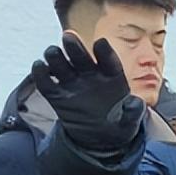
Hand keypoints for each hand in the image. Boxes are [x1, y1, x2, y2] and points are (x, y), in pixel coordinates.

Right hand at [31, 33, 143, 150]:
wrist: (100, 138)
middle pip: (81, 57)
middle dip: (75, 46)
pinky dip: (40, 74)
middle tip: (68, 35)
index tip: (100, 42)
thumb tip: (135, 103)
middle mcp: (90, 75)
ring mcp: (72, 83)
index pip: (108, 61)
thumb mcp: (129, 122)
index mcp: (111, 77)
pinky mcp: (56, 95)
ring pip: (61, 65)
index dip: (105, 52)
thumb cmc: (118, 124)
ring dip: (55, 57)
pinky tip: (39, 66)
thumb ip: (133, 112)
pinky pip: (46, 82)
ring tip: (53, 52)